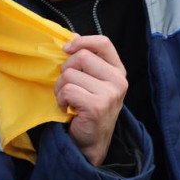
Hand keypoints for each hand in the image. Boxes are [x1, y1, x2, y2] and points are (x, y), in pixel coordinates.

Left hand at [55, 35, 126, 165]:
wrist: (91, 142)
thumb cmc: (88, 109)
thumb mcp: (92, 81)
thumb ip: (87, 60)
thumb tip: (73, 36)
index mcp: (118, 70)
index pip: (103, 42)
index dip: (81, 42)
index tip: (67, 49)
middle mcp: (118, 80)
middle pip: (81, 56)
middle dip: (65, 71)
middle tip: (67, 87)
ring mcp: (110, 93)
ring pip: (70, 74)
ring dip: (60, 88)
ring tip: (68, 100)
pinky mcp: (98, 106)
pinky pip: (68, 90)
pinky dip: (61, 100)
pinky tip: (69, 109)